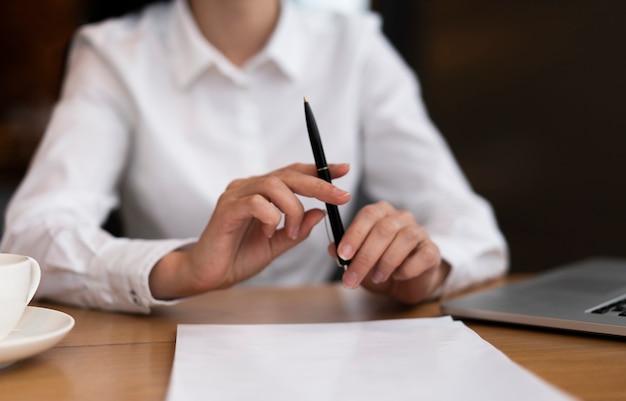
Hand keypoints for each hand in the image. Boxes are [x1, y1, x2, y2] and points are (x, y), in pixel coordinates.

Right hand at [150, 163, 350, 299]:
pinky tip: (268, 233)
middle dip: (318, 184)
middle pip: (288, 174)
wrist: (210, 275)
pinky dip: (271, 217)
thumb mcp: (278, 244)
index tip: (344, 170)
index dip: (319, 170)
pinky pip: (255, 202)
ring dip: (291, 208)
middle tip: (341, 197)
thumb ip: (297, 229)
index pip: (294, 173)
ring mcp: (236, 195)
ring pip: (273, 185)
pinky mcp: (226, 209)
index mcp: (262, 192)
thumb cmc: (239, 257)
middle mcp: (248, 187)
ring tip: (291, 231)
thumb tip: (320, 212)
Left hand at [330, 201, 449, 303]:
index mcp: (380, 214)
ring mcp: (419, 232)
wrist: (406, 282)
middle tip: (352, 278)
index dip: (354, 234)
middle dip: (365, 256)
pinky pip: (423, 254)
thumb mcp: (358, 260)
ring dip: (386, 262)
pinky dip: (408, 268)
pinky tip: (397, 276)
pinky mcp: (432, 250)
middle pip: (383, 230)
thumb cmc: (380, 265)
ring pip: (405, 239)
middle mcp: (400, 218)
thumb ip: (345, 253)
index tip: (342, 254)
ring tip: (376, 278)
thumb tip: (332, 248)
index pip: (367, 215)